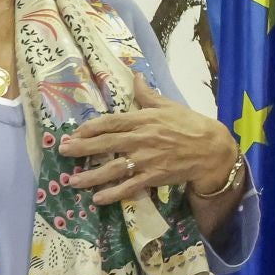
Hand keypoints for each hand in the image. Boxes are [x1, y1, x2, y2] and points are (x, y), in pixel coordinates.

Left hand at [58, 78, 236, 204]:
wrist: (212, 149)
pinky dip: (114, 193)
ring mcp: (147, 159)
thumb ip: (147, 94)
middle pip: (106, 144)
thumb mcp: (169, 105)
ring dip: (91, 175)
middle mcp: (142, 139)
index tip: (74, 133)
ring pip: (114, 168)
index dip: (90, 128)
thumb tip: (135, 75)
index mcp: (145, 119)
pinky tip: (98, 199)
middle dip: (82, 148)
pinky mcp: (154, 176)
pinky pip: (130, 186)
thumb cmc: (190, 124)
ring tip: (73, 181)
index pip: (112, 122)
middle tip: (63, 152)